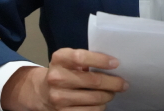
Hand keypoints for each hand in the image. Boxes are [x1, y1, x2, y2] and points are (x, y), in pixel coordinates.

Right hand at [0, 48, 127, 110]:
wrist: (41, 92)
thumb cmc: (62, 72)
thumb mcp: (68, 60)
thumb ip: (84, 59)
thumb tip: (112, 65)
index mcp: (59, 59)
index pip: (81, 58)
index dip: (101, 60)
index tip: (116, 63)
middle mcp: (56, 78)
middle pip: (93, 81)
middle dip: (113, 83)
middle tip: (122, 83)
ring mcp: (58, 98)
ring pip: (95, 99)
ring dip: (108, 96)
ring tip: (111, 92)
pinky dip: (100, 107)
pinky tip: (101, 102)